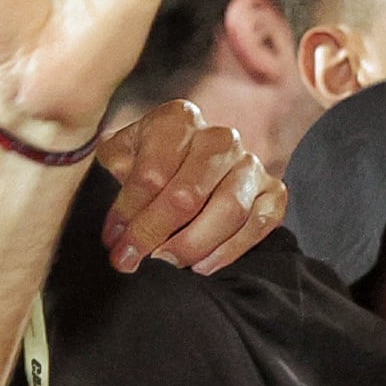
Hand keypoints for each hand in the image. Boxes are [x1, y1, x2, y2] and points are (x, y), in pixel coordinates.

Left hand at [92, 98, 286, 276]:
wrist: (191, 161)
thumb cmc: (151, 161)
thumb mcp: (123, 155)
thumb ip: (112, 175)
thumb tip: (115, 225)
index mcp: (179, 120)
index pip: (151, 174)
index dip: (128, 213)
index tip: (113, 241)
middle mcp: (220, 137)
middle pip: (188, 194)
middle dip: (154, 233)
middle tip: (131, 260)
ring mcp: (250, 163)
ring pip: (229, 209)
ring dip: (192, 244)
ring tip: (166, 262)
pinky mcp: (273, 190)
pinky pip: (260, 223)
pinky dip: (231, 249)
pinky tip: (203, 266)